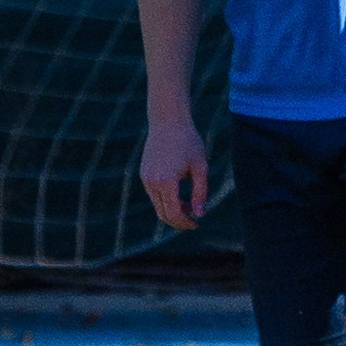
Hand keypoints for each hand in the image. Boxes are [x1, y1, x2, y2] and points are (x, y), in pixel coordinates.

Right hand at [141, 115, 210, 230]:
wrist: (168, 122)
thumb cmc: (189, 142)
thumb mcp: (201, 167)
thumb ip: (201, 192)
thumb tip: (200, 214)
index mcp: (166, 181)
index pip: (173, 213)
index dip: (185, 223)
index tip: (196, 224)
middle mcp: (152, 182)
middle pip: (163, 213)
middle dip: (179, 220)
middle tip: (194, 219)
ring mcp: (145, 178)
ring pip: (157, 205)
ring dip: (173, 210)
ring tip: (189, 205)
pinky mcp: (144, 174)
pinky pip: (154, 195)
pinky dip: (166, 200)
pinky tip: (179, 195)